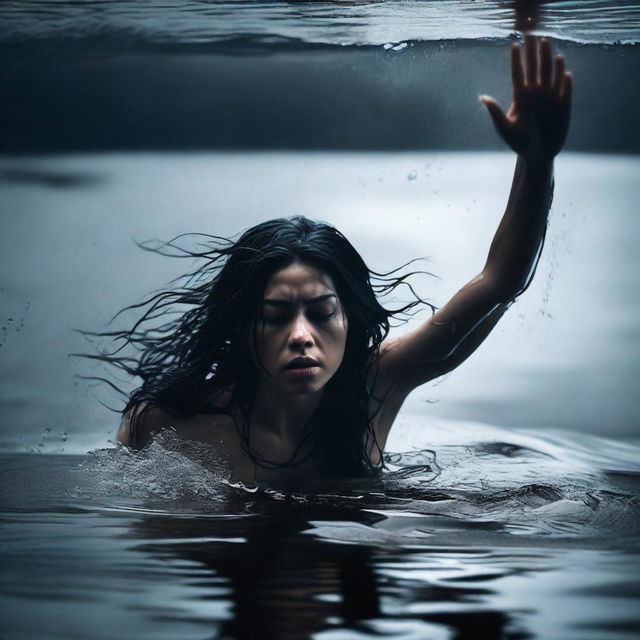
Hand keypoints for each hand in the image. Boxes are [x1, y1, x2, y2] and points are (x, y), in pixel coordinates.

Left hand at [480, 36, 572, 159]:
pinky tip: (564, 73)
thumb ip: (496, 113)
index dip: (517, 60)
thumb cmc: (519, 142)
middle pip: (535, 68)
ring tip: (548, 43)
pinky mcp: (564, 104)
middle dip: (534, 52)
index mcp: (520, 97)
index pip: (518, 74)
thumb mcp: (505, 129)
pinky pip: (566, 89)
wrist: (538, 153)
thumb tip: (482, 98)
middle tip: (533, 34)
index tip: (515, 44)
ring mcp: (551, 97)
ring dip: (550, 59)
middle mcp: (536, 93)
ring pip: (551, 73)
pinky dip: (565, 81)